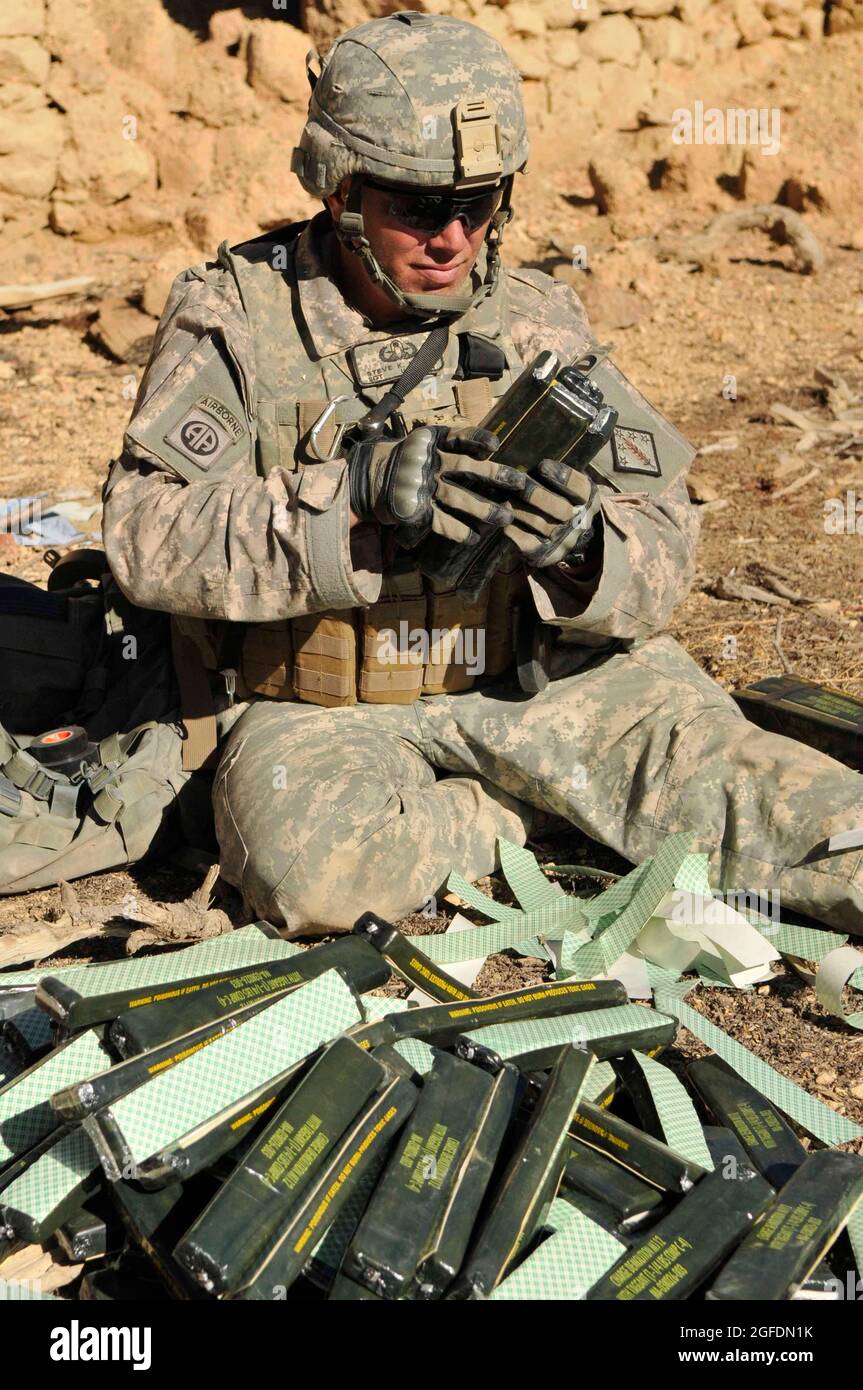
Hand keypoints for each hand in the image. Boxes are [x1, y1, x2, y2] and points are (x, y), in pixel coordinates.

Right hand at [348, 424, 527, 548]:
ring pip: (457, 497)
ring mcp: (422, 485)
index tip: (495, 445)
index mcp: (433, 441)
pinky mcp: (416, 508)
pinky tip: (474, 538)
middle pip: (466, 467)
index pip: (460, 436)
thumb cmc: (414, 458)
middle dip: (494, 475)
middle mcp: (429, 461)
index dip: (477, 439)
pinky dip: (458, 531)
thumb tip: (491, 448)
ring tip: (504, 518)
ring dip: (483, 508)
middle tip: (519, 483)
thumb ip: (458, 443)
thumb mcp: (431, 442)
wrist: (375, 476)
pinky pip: (440, 521)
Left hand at [502, 458, 600, 568]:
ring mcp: (564, 542)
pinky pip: (528, 543)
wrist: (563, 531)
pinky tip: (504, 518)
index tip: (542, 466)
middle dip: (534, 494)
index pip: (580, 488)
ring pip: (540, 523)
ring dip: (519, 509)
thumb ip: (556, 473)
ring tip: (504, 497)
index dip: (561, 477)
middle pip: (560, 509)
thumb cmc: (558, 495)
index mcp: (591, 499)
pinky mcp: (546, 555)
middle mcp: (581, 524)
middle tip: (516, 484)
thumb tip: (536, 469)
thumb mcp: (564, 481)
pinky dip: (514, 529)